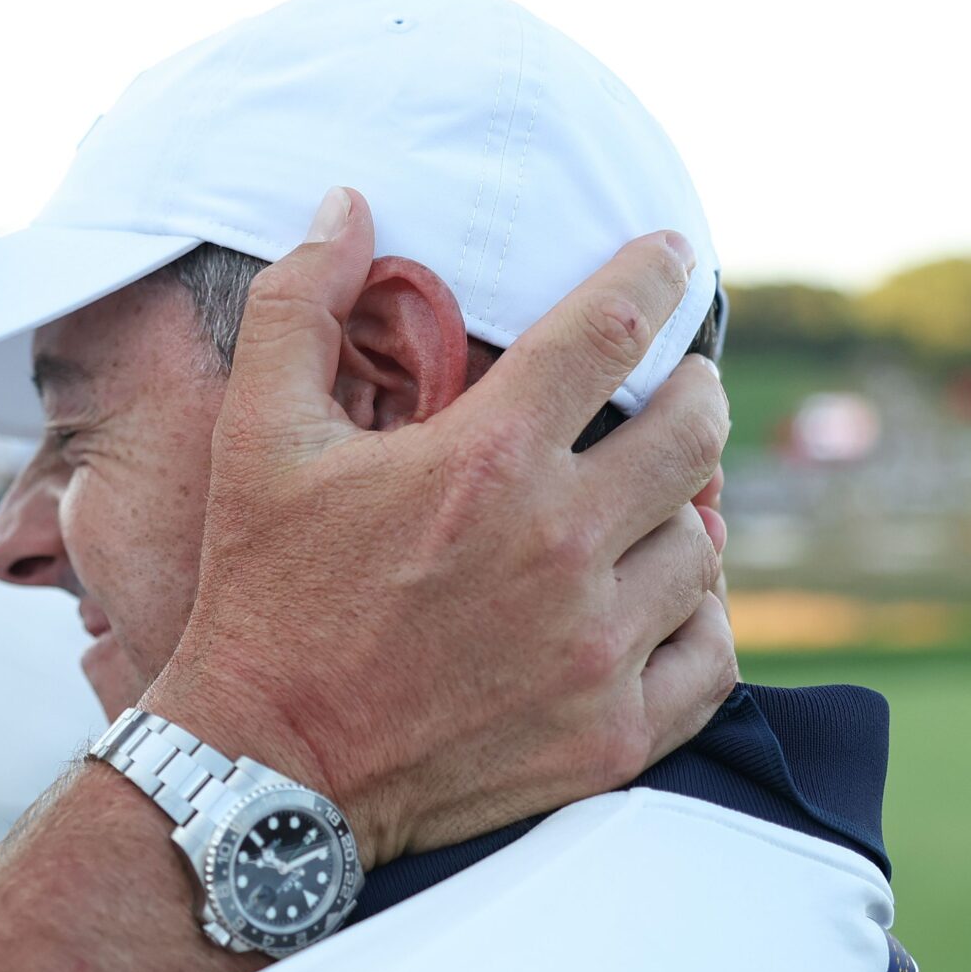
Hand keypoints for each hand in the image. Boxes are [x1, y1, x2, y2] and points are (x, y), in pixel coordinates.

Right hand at [147, 187, 734, 866]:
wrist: (267, 767)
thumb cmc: (264, 589)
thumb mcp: (257, 434)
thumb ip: (300, 303)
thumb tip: (346, 204)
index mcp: (485, 459)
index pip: (613, 328)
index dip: (656, 272)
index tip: (672, 254)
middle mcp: (558, 545)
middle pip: (696, 431)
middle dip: (692, 393)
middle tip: (670, 392)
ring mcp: (594, 645)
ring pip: (707, 543)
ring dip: (683, 511)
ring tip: (642, 504)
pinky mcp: (611, 731)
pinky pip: (714, 652)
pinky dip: (698, 616)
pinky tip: (658, 597)